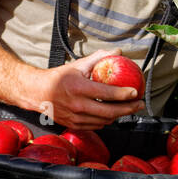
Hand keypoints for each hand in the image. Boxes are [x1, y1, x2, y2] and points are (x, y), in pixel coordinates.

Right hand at [28, 49, 145, 129]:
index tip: (135, 92)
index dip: (124, 94)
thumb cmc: (59, 77)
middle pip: (109, 112)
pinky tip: (113, 114)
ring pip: (104, 121)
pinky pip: (96, 126)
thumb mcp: (78, 65)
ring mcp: (75, 117)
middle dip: (128, 109)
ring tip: (128, 108)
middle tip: (139, 104)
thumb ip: (99, 58)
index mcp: (79, 88)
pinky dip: (107, 120)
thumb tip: (118, 52)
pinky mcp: (74, 125)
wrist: (37, 92)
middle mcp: (77, 105)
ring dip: (119, 115)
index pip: (107, 94)